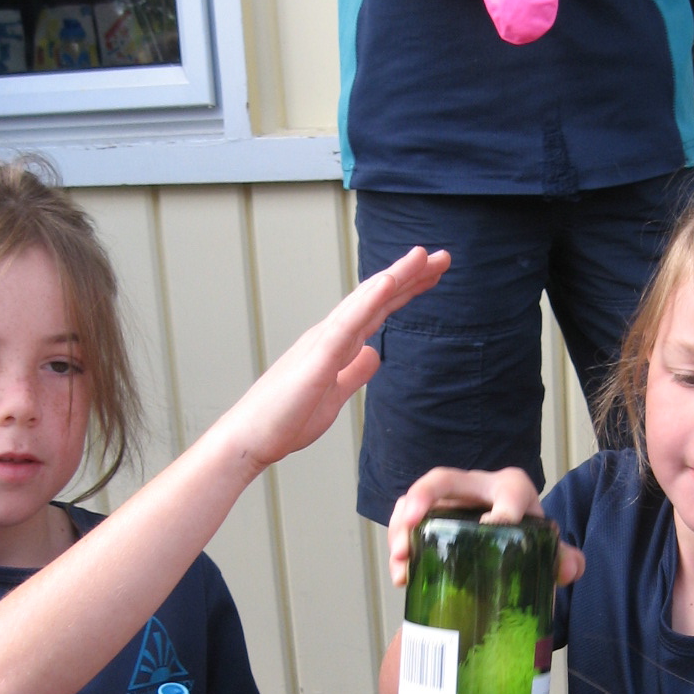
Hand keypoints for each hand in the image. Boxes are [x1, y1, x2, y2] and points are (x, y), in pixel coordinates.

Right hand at [230, 247, 448, 476]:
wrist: (250, 438)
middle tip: (443, 256)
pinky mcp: (317, 358)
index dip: (406, 290)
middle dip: (410, 275)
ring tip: (422, 256)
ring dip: (395, 276)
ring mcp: (323, 342)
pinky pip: (346, 324)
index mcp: (337, 344)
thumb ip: (354, 372)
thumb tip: (374, 354)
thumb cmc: (285, 419)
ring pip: (364, 301)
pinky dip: (368, 300)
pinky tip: (388, 282)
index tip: (432, 274)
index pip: (378, 310)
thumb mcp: (335, 395)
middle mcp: (331, 334)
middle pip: (376, 298)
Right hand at [387, 466, 584, 588]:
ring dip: (401, 527)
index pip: (509, 492)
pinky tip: (400, 575)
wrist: (505, 542)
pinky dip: (398, 546)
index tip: (491, 527)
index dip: (503, 508)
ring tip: (400, 557)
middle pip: (445, 480)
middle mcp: (475, 486)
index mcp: (512, 489)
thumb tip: (570, 569)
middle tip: (411, 520)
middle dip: (424, 496)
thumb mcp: (546, 548)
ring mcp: (447, 501)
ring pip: (415, 501)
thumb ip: (565, 559)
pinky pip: (404, 521)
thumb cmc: (526, 540)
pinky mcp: (427, 517)